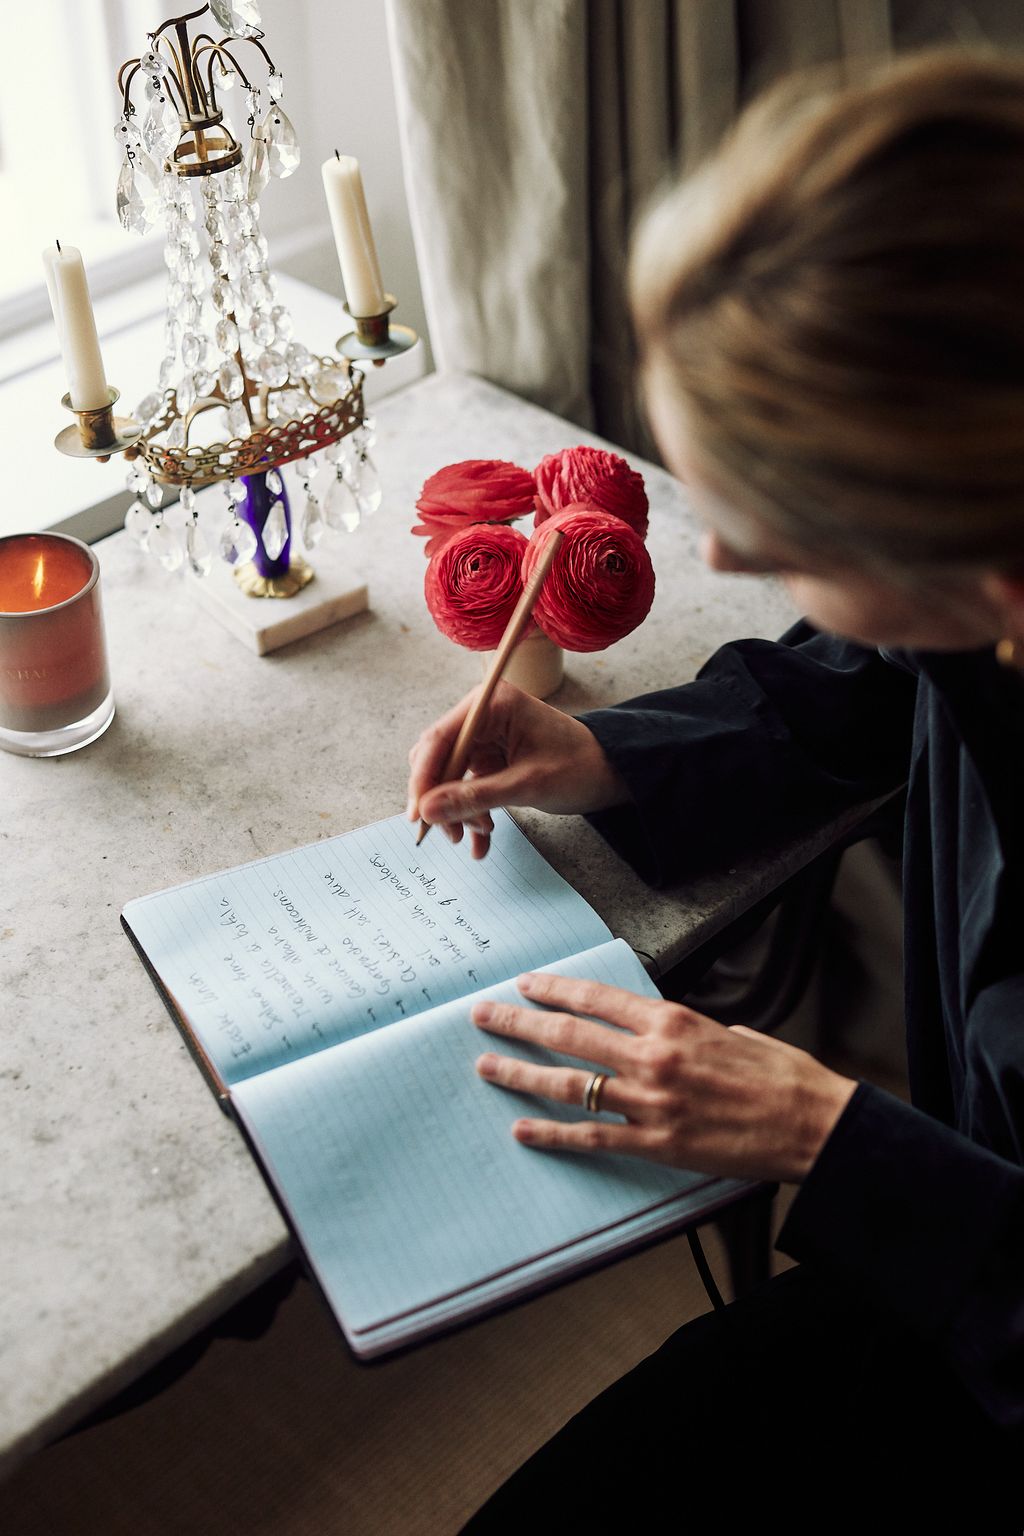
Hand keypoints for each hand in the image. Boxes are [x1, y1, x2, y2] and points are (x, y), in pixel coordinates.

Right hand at [406, 680, 627, 857]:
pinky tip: (482, 842)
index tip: (417, 815)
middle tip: (451, 835)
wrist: (611, 774)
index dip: (423, 779)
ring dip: (459, 812)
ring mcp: (485, 739)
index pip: (439, 739)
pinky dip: (472, 814)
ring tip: (480, 836)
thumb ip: (475, 797)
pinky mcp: (491, 760)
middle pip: (439, 760)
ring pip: (450, 779)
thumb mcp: (526, 785)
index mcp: (491, 704)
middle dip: (443, 800)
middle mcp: (482, 716)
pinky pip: (467, 789)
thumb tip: (427, 810)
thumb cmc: (579, 766)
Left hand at [472, 972, 857, 1183]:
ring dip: (522, 1074)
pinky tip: (524, 1129)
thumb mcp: (730, 1029)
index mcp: (672, 1020)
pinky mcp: (657, 1144)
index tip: (524, 986)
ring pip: (569, 1084)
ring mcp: (651, 1102)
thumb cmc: (781, 1075)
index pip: (595, 997)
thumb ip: (686, 1029)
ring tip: (487, 1068)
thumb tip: (661, 1030)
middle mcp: (653, 1056)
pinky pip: (593, 1137)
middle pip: (568, 1034)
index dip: (554, 989)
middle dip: (518, 1024)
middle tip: (483, 1018)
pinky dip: (553, 1134)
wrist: (811, 1123)